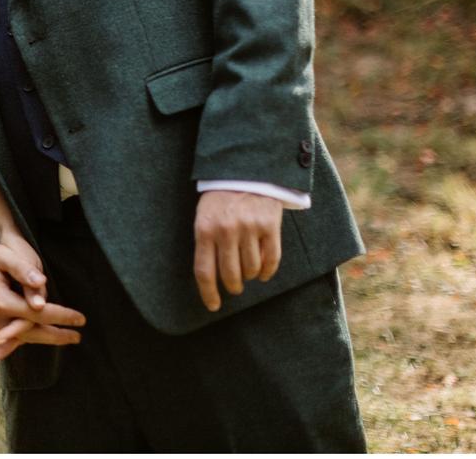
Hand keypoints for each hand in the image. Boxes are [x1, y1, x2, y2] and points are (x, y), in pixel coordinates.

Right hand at [0, 238, 83, 367]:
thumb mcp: (2, 256)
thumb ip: (23, 269)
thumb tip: (42, 284)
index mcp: (1, 302)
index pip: (40, 314)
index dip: (62, 316)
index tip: (81, 319)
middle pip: (33, 334)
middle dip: (57, 335)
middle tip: (76, 336)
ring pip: (19, 340)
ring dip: (40, 339)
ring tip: (62, 338)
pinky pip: (2, 344)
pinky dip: (18, 342)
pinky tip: (34, 339)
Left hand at [193, 190, 284, 311]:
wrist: (246, 169)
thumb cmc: (220, 197)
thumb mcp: (204, 215)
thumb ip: (206, 242)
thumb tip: (210, 277)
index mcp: (205, 229)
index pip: (204, 271)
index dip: (208, 292)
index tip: (213, 306)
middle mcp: (226, 230)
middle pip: (230, 275)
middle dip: (233, 286)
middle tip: (235, 287)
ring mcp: (249, 228)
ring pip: (251, 269)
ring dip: (250, 276)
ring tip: (248, 271)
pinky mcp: (270, 226)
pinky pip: (271, 260)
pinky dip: (267, 272)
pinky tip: (263, 272)